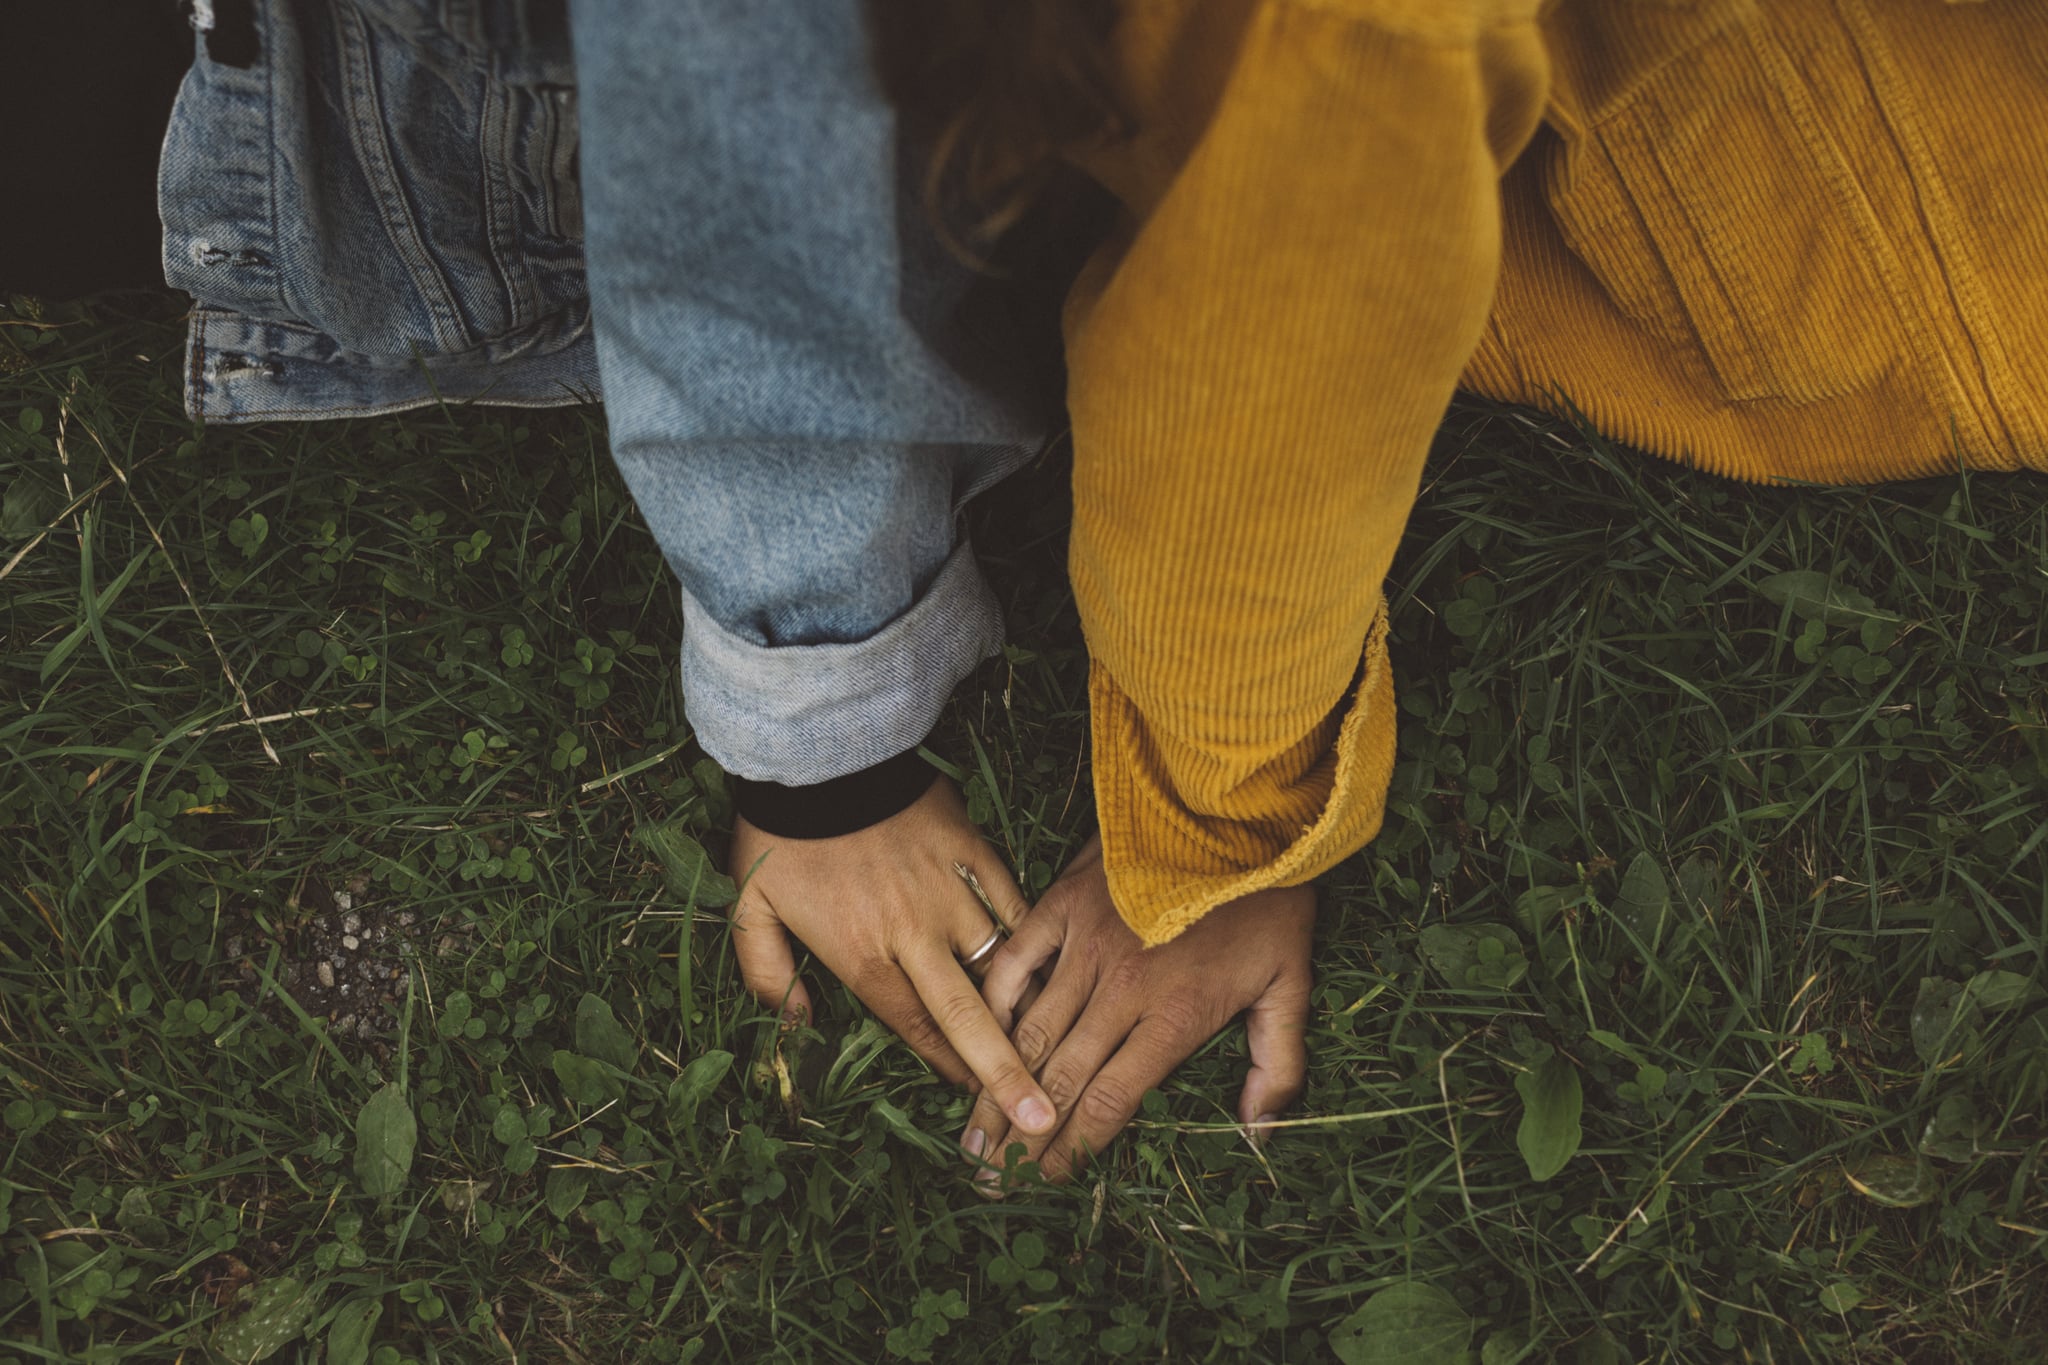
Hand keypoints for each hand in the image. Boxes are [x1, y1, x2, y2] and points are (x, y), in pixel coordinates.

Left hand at [727, 777, 1058, 1139]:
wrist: (819, 755)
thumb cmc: (781, 837)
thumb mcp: (751, 911)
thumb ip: (768, 977)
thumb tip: (798, 1026)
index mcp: (863, 956)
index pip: (916, 1029)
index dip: (949, 1071)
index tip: (978, 1106)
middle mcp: (915, 935)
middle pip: (969, 1017)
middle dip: (1005, 1075)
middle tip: (1038, 1122)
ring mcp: (949, 892)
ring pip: (999, 962)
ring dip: (1023, 1007)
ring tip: (1053, 1045)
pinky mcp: (971, 851)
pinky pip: (1010, 902)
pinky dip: (1026, 934)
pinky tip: (1047, 960)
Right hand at [962, 838, 1313, 1184]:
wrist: (1238, 810)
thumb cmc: (1269, 899)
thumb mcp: (1292, 984)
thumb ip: (1277, 1064)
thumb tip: (1260, 1133)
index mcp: (1173, 1016)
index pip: (1110, 1101)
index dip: (1073, 1148)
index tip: (1045, 1182)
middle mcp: (1121, 989)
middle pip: (1061, 1079)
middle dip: (1022, 1136)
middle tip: (989, 1180)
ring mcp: (1086, 945)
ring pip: (1031, 1032)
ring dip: (998, 1087)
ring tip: (972, 1132)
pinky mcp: (1064, 904)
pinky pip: (1015, 962)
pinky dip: (995, 1005)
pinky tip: (978, 1040)